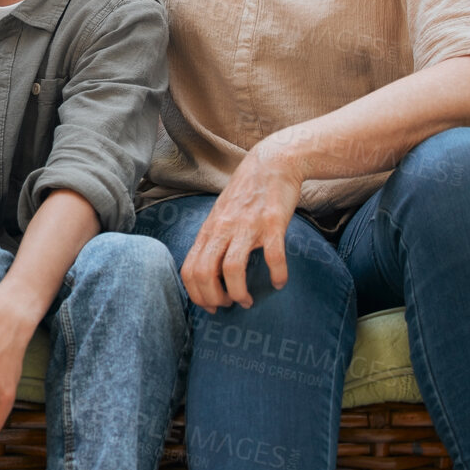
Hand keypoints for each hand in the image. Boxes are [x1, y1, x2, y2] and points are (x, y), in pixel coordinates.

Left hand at [180, 138, 303, 311]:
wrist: (270, 163)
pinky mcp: (271, 222)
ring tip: (248, 300)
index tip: (212, 306)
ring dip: (239, 293)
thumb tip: (208, 273)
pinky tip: (279, 282)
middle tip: (229, 305)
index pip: (189, 270)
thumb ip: (213, 240)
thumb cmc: (245, 195)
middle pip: (204, 273)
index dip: (197, 295)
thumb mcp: (220, 217)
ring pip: (232, 269)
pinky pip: (272, 256)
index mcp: (209, 231)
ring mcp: (246, 226)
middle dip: (214, 299)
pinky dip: (276, 275)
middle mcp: (222, 229)